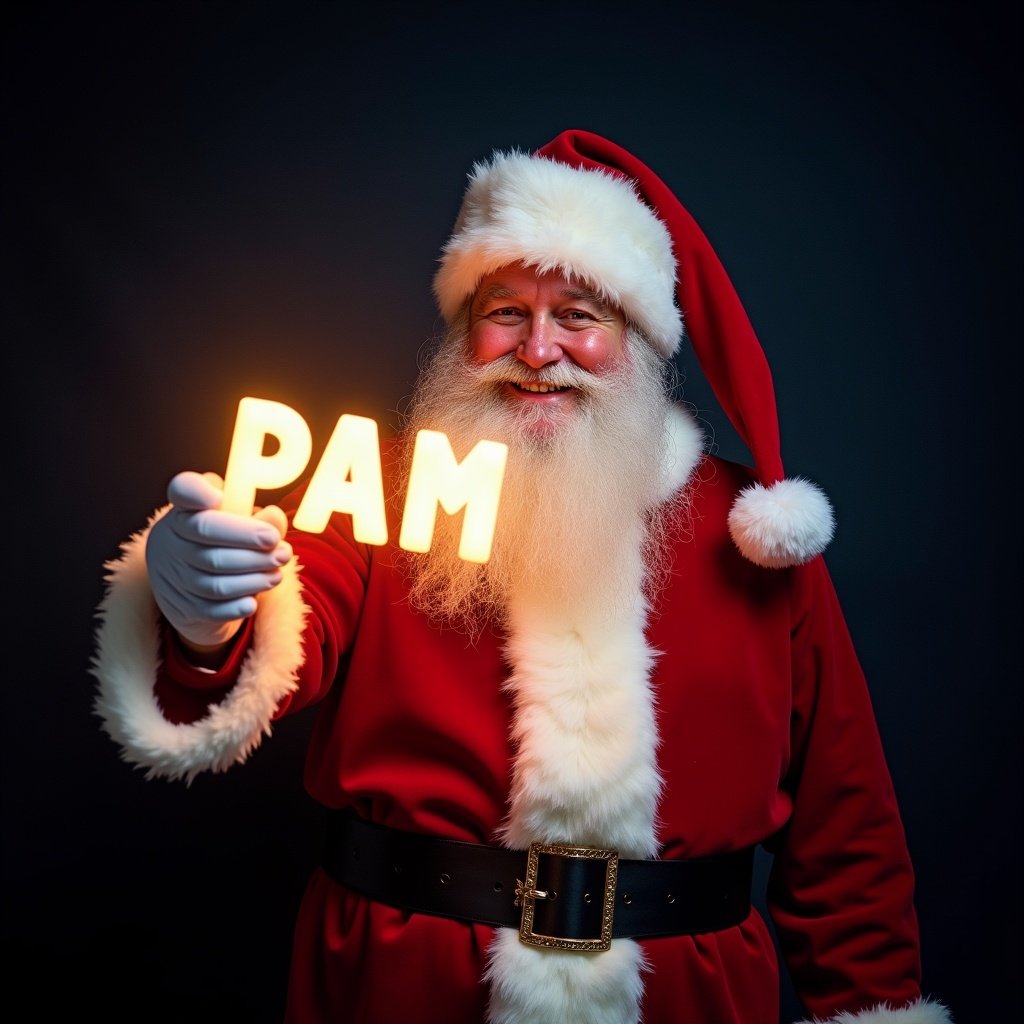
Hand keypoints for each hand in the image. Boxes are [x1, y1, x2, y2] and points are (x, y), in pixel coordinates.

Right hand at [145, 471, 292, 649]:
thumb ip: (259, 519)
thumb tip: (275, 517)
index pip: (183, 489)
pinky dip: (233, 607)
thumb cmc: (221, 546)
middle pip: (206, 535)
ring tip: (277, 574)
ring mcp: (171, 574)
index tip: (218, 497)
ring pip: (211, 578)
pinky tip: (253, 602)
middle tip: (283, 551)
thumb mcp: (238, 525)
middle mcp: (170, 538)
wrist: (189, 590)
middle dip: (250, 543)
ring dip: (252, 578)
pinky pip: (208, 610)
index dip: (197, 491)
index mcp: (184, 510)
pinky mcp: (181, 607)